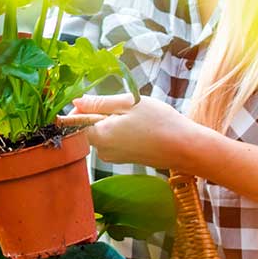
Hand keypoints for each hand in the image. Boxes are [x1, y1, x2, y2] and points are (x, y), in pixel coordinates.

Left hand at [70, 93, 199, 171]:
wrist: (184, 147)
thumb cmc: (158, 122)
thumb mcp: (127, 104)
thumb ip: (98, 103)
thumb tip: (75, 102)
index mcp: (99, 136)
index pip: (73, 123)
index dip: (80, 108)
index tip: (96, 99)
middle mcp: (102, 151)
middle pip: (88, 127)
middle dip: (100, 112)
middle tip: (122, 105)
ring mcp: (113, 157)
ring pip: (103, 132)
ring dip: (113, 120)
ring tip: (135, 116)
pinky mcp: (123, 158)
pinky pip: (113, 140)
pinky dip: (121, 130)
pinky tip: (139, 126)